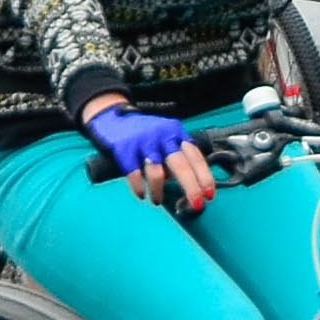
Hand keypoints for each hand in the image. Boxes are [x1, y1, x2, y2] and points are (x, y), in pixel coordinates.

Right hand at [86, 100, 208, 210]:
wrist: (109, 115)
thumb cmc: (141, 132)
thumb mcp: (164, 137)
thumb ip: (177, 155)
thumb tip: (191, 184)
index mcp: (175, 132)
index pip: (195, 156)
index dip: (205, 176)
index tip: (209, 195)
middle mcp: (161, 136)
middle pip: (181, 165)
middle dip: (191, 188)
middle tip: (196, 205)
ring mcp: (143, 142)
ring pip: (157, 172)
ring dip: (159, 191)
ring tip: (157, 200)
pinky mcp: (124, 149)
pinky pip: (134, 174)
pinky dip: (139, 187)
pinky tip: (141, 194)